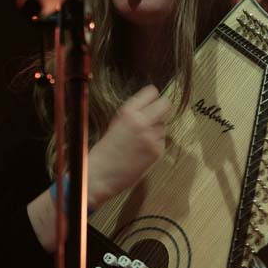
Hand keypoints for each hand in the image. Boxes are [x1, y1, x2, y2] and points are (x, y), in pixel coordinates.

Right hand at [87, 85, 170, 207]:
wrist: (100, 175)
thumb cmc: (104, 150)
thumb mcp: (116, 123)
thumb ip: (133, 114)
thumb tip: (151, 106)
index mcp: (128, 111)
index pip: (152, 92)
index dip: (153, 98)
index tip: (152, 103)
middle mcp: (141, 121)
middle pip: (166, 104)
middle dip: (162, 109)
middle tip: (156, 117)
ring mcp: (151, 136)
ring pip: (164, 125)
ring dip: (157, 130)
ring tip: (141, 141)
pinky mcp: (157, 151)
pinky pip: (163, 141)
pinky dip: (156, 145)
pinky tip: (142, 152)